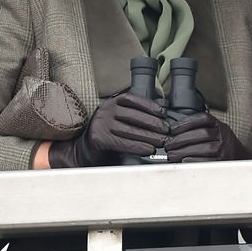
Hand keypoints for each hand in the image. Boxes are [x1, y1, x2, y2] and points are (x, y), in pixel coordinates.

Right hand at [48, 93, 168, 167]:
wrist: (84, 150)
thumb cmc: (108, 134)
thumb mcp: (120, 119)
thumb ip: (136, 114)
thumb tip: (162, 110)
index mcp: (112, 102)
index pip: (134, 100)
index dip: (150, 106)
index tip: (162, 113)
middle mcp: (106, 110)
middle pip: (134, 116)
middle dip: (153, 124)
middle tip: (166, 131)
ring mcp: (101, 123)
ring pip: (130, 130)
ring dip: (149, 137)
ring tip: (161, 142)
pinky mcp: (99, 138)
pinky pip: (123, 142)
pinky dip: (138, 146)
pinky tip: (148, 150)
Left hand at [161, 112, 251, 161]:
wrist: (241, 160)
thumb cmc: (225, 146)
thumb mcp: (217, 132)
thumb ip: (202, 128)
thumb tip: (176, 128)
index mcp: (220, 126)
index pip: (204, 119)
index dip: (186, 122)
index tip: (173, 128)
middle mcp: (224, 136)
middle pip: (201, 134)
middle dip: (181, 139)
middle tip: (168, 144)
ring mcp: (224, 149)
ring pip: (203, 148)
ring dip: (183, 151)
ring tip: (172, 154)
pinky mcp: (221, 162)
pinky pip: (205, 161)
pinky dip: (192, 160)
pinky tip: (183, 160)